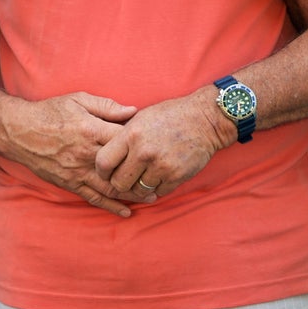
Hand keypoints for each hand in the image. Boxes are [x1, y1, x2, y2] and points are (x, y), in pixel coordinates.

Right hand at [1, 92, 146, 216]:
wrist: (19, 131)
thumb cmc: (50, 112)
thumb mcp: (78, 99)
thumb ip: (108, 106)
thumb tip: (134, 111)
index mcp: (91, 130)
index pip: (125, 140)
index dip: (142, 143)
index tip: (155, 144)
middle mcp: (86, 154)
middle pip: (122, 169)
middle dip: (144, 175)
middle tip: (163, 178)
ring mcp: (77, 172)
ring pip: (111, 188)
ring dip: (133, 195)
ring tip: (152, 197)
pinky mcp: (70, 183)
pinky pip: (94, 198)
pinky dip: (111, 206)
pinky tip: (127, 211)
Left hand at [93, 88, 231, 198]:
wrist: (205, 119)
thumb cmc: (170, 116)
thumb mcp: (141, 117)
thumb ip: (122, 136)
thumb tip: (103, 153)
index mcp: (131, 135)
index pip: (103, 162)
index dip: (102, 171)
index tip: (107, 171)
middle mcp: (144, 152)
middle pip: (118, 183)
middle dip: (120, 183)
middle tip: (126, 178)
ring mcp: (161, 166)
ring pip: (138, 191)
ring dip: (140, 186)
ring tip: (145, 176)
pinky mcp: (176, 176)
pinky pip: (158, 192)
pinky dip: (157, 188)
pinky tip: (160, 176)